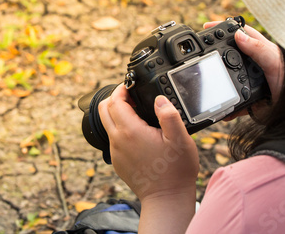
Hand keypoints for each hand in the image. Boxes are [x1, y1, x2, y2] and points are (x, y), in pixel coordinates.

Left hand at [98, 84, 198, 201]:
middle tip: (133, 97)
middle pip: (104, 109)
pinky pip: (113, 138)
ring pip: (107, 123)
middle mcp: (117, 140)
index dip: (121, 89)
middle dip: (116, 98)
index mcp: (130, 131)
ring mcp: (115, 152)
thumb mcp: (180, 139)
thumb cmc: (175, 170)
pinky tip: (139, 132)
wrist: (166, 199)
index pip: (115, 101)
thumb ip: (169, 115)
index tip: (131, 85)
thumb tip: (159, 99)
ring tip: (138, 113)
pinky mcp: (117, 161)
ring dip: (117, 113)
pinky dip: (120, 128)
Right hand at [204, 21, 283, 118]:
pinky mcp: (252, 101)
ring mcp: (253, 83)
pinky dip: (228, 109)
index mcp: (262, 51)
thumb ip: (258, 49)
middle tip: (200, 55)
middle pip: (230, 56)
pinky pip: (235, 105)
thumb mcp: (275, 62)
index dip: (223, 29)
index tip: (206, 28)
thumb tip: (238, 36)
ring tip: (207, 83)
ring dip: (219, 83)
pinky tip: (223, 112)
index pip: (240, 34)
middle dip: (215, 56)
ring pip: (229, 80)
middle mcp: (256, 65)